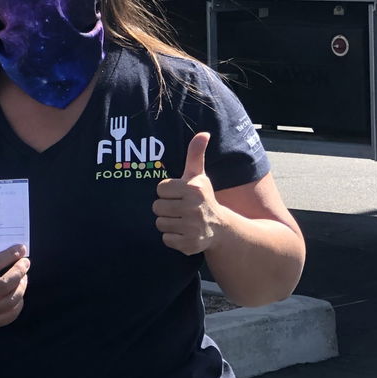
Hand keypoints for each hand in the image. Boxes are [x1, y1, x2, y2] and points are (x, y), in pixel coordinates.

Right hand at [0, 244, 29, 328]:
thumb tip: (10, 256)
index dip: (9, 255)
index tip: (21, 248)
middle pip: (5, 284)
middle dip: (19, 271)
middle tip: (25, 263)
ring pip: (11, 300)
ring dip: (21, 286)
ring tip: (23, 277)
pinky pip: (11, 314)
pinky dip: (19, 303)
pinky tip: (18, 294)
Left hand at [153, 132, 224, 254]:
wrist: (220, 228)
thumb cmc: (202, 197)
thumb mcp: (198, 175)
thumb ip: (195, 153)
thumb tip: (204, 133)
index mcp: (193, 189)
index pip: (160, 189)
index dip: (167, 192)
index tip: (179, 195)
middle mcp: (194, 208)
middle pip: (157, 207)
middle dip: (166, 208)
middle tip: (180, 209)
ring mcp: (193, 227)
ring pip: (160, 223)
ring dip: (168, 223)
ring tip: (182, 220)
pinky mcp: (190, 244)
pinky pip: (165, 239)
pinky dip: (172, 238)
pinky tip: (184, 233)